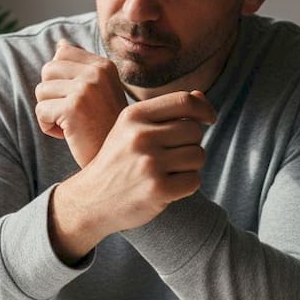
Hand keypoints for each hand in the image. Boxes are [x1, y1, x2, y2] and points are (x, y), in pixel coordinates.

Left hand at [34, 40, 126, 166]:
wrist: (119, 160)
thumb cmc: (104, 128)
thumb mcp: (99, 91)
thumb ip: (80, 66)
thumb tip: (59, 43)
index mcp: (103, 65)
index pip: (62, 53)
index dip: (61, 80)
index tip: (80, 99)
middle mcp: (96, 72)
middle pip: (48, 70)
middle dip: (52, 94)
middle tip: (73, 113)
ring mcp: (86, 89)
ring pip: (41, 91)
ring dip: (50, 112)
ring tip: (72, 124)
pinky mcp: (73, 108)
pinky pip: (41, 111)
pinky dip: (48, 127)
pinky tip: (68, 134)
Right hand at [48, 90, 215, 262]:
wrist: (90, 201)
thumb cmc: (118, 162)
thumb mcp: (131, 129)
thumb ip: (166, 112)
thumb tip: (202, 98)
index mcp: (133, 115)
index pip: (184, 101)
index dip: (204, 109)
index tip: (209, 119)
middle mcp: (140, 136)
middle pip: (194, 132)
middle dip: (190, 144)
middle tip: (172, 157)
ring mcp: (149, 163)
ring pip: (198, 156)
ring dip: (190, 166)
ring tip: (168, 172)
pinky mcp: (158, 189)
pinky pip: (194, 181)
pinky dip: (186, 186)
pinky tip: (167, 187)